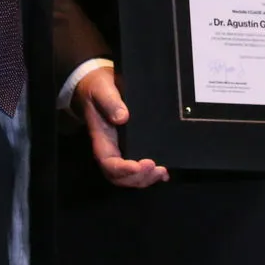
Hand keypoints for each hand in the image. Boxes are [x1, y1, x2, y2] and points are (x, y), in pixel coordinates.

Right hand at [73, 66, 168, 187]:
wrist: (100, 86)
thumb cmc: (99, 89)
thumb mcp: (102, 90)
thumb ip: (110, 102)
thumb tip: (122, 117)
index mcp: (102, 139)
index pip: (108, 163)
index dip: (123, 169)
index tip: (138, 166)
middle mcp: (112, 149)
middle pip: (120, 176)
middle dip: (137, 178)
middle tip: (155, 169)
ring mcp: (122, 150)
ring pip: (131, 176)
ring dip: (146, 178)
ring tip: (162, 172)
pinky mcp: (133, 146)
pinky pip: (140, 167)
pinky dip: (152, 174)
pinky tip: (164, 174)